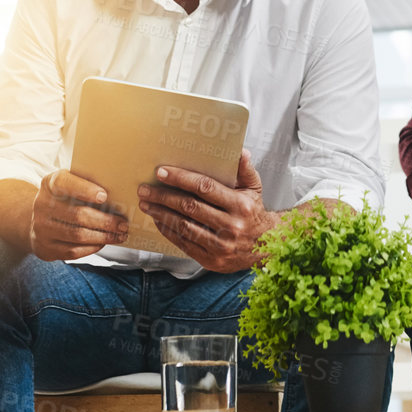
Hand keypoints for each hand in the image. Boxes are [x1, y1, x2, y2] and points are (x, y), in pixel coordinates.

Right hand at [28, 170, 127, 261]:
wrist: (39, 221)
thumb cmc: (63, 200)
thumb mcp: (68, 185)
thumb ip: (86, 185)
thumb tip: (118, 193)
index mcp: (49, 184)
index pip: (63, 183)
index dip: (84, 189)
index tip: (104, 196)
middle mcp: (42, 205)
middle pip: (77, 215)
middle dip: (105, 221)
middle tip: (123, 224)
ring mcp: (41, 228)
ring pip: (77, 235)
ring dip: (103, 236)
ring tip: (119, 235)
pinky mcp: (45, 248)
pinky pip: (73, 251)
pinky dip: (92, 247)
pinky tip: (104, 243)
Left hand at [137, 149, 275, 273]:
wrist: (267, 246)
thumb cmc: (254, 212)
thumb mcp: (255, 188)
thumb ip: (245, 169)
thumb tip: (240, 151)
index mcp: (240, 205)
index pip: (205, 188)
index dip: (181, 179)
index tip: (161, 172)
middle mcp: (231, 227)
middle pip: (190, 207)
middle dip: (163, 196)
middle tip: (145, 189)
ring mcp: (221, 246)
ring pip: (184, 226)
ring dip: (161, 214)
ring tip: (146, 203)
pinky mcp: (212, 261)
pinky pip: (184, 243)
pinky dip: (168, 231)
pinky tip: (158, 220)